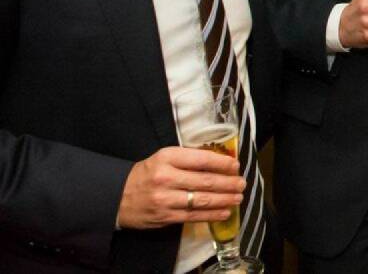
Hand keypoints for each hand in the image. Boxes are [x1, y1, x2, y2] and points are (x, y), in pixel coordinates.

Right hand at [116, 147, 244, 229]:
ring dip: (225, 199)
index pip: (201, 159)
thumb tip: (221, 161)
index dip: (222, 163)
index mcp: (167, 157)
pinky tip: (225, 212)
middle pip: (205, 181)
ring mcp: (165, 199)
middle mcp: (166, 177)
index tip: (236, 165)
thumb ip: (188, 158)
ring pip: (202, 200)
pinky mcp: (166, 216)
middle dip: (228, 183)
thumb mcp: (164, 158)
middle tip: (242, 183)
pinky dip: (212, 215)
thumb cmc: (148, 174)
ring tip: (238, 197)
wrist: (118, 197)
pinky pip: (194, 216)